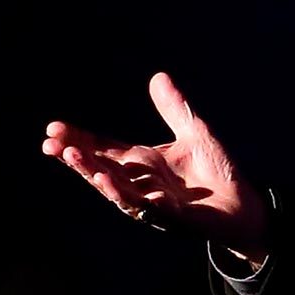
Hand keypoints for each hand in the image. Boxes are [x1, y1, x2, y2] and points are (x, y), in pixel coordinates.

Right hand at [41, 71, 269, 257]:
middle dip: (76, 158)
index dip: (77, 139)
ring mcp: (154, 203)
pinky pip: (150, 209)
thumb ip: (174, 109)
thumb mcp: (195, 132)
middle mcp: (140, 183)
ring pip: (118, 191)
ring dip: (97, 177)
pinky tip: (115, 184)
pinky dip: (133, 197)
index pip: (102, 149)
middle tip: (51, 145)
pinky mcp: (174, 218)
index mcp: (141, 162)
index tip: (53, 128)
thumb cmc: (216, 173)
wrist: (243, 206)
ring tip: (76, 161)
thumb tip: (158, 76)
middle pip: (100, 169)